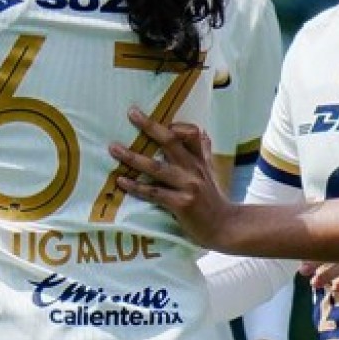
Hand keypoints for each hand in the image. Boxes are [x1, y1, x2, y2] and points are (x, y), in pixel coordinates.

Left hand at [110, 110, 234, 244]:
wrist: (224, 227)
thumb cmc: (213, 199)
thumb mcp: (211, 172)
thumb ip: (203, 153)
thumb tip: (201, 132)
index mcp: (200, 160)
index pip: (192, 132)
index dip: (176, 124)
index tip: (158, 119)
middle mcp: (195, 169)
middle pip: (171, 141)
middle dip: (150, 126)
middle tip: (131, 113)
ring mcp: (189, 186)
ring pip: (156, 167)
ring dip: (133, 157)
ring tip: (114, 148)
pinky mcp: (182, 204)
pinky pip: (154, 192)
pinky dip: (136, 186)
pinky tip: (121, 181)